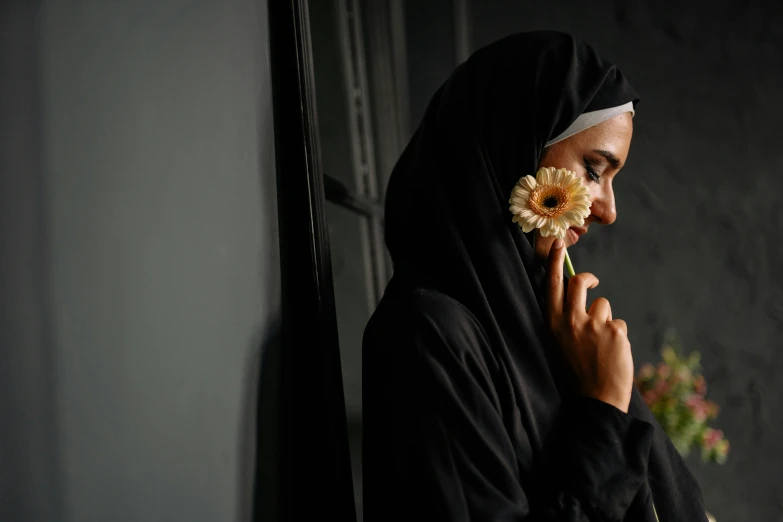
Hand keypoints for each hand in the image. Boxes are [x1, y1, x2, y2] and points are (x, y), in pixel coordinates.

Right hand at [545, 238, 633, 412]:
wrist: (596, 401)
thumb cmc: (578, 374)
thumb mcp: (562, 343)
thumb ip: (567, 320)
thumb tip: (580, 298)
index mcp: (554, 323)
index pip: (553, 285)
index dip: (555, 262)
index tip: (558, 243)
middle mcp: (570, 320)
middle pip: (579, 282)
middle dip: (588, 279)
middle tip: (592, 282)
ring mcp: (593, 324)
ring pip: (603, 306)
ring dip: (606, 321)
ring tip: (602, 346)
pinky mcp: (614, 330)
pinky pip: (618, 323)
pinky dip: (617, 337)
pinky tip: (612, 354)